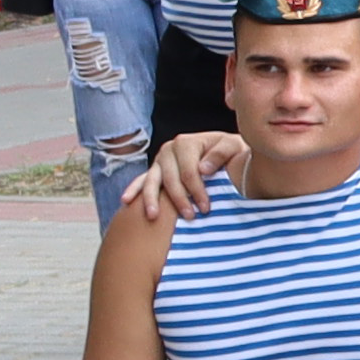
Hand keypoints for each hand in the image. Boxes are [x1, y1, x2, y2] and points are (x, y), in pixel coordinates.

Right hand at [125, 131, 248, 225]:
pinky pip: (141, 180)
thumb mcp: (233, 146)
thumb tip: (202, 169)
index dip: (197, 191)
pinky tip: (126, 201)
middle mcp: (169, 150)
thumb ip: (220, 154)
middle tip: (190, 217)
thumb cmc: (231, 151)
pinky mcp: (155, 170)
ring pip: (152, 181)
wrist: (226, 152)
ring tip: (153, 216)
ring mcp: (159, 160)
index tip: (205, 208)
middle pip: (170, 179)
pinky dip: (134, 190)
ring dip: (151, 199)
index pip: (188, 172)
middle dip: (179, 199)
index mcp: (186, 143)